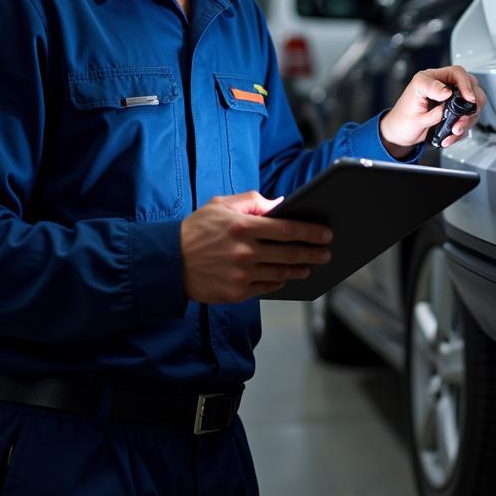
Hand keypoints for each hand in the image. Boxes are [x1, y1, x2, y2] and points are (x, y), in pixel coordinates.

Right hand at [180, 191, 331, 302]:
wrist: (168, 262)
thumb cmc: (196, 230)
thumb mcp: (220, 205)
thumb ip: (252, 202)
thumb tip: (280, 204)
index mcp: (242, 227)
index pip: (287, 229)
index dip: (310, 232)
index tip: (325, 233)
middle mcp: (244, 252)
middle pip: (289, 254)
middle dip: (313, 253)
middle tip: (326, 252)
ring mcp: (241, 275)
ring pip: (281, 273)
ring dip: (299, 269)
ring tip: (309, 266)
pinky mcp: (236, 293)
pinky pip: (266, 288)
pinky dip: (279, 281)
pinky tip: (285, 276)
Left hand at [379, 66, 485, 158]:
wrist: (400, 135)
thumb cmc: (402, 118)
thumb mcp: (412, 104)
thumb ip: (431, 96)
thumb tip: (447, 92)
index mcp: (431, 79)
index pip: (457, 73)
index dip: (466, 84)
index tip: (468, 98)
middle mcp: (443, 87)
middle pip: (471, 87)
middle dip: (471, 105)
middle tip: (464, 118)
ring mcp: (450, 101)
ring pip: (472, 105)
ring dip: (467, 120)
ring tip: (454, 130)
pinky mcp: (453, 114)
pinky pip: (466, 120)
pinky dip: (462, 130)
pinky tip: (450, 136)